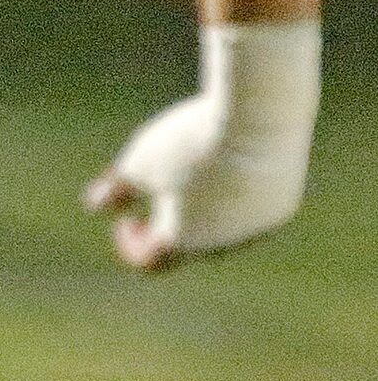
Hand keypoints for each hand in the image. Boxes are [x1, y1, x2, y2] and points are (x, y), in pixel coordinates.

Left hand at [85, 88, 309, 269]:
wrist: (258, 117)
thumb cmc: (190, 140)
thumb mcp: (140, 160)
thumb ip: (117, 188)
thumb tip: (97, 206)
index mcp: (182, 240)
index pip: (150, 262)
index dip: (131, 247)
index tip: (125, 222)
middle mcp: (223, 244)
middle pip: (189, 249)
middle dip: (168, 229)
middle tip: (158, 200)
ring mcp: (257, 228)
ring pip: (223, 233)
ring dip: (203, 217)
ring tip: (192, 183)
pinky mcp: (282, 208)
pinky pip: (250, 215)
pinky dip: (233, 202)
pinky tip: (225, 173)